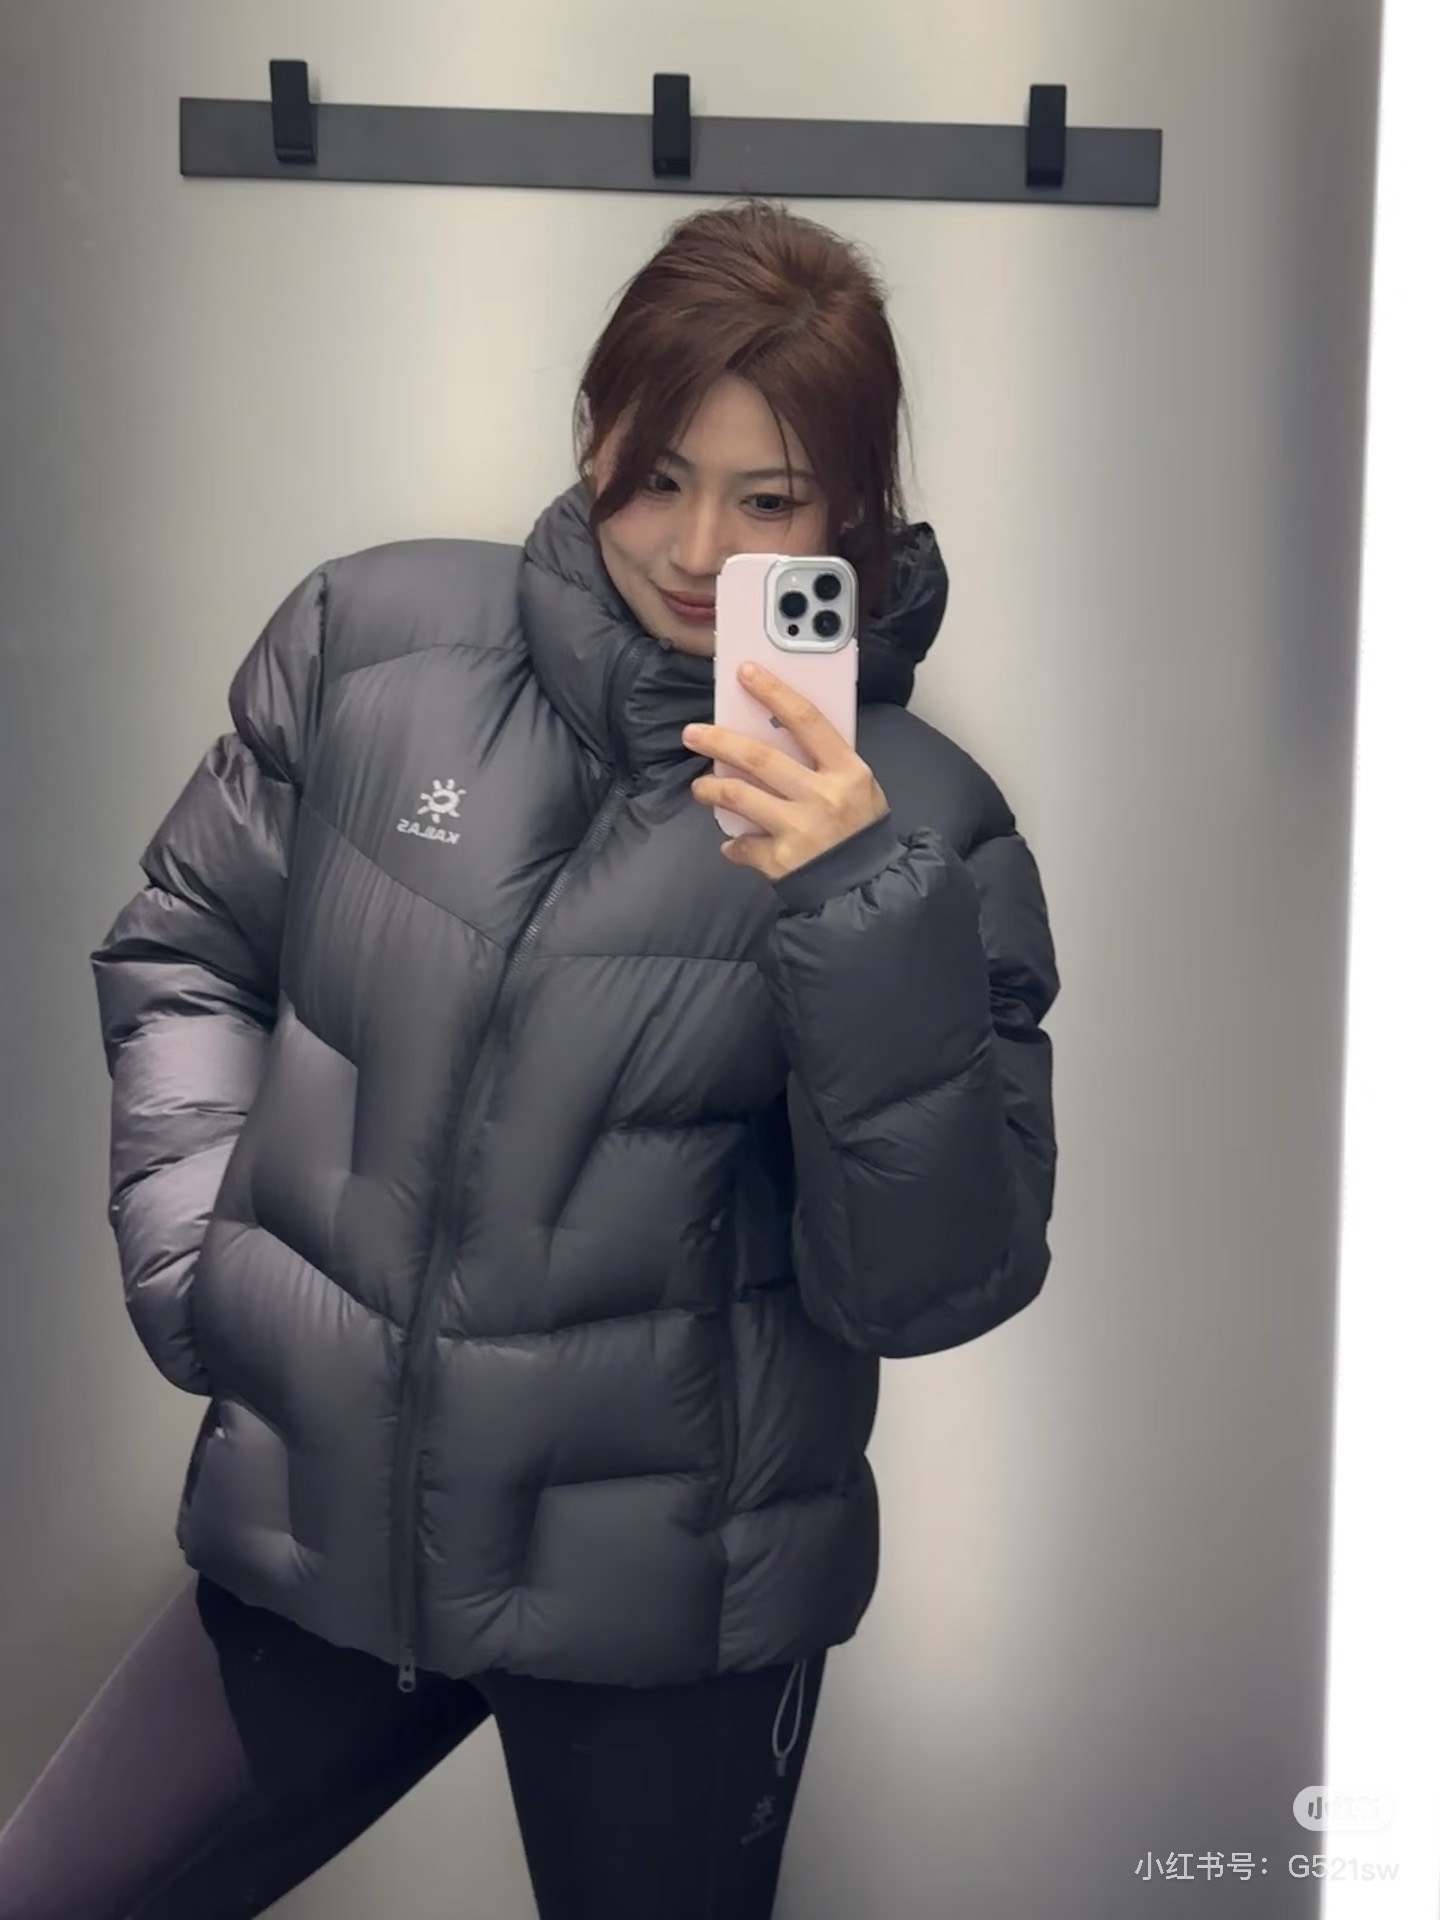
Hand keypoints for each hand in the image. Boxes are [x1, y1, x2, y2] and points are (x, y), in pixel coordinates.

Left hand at [683, 662, 888, 881]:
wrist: (868, 888)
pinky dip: (734, 843)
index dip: (773, 692)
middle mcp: (822, 797)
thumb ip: (823, 761)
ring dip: (710, 788)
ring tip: (701, 787)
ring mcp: (800, 830)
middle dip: (719, 740)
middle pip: (760, 757)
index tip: (745, 672)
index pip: (806, 720)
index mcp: (847, 772)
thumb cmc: (860, 830)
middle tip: (693, 733)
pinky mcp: (781, 861)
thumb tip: (772, 732)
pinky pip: (742, 844)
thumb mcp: (857, 787)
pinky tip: (734, 842)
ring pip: (738, 796)